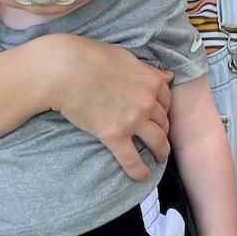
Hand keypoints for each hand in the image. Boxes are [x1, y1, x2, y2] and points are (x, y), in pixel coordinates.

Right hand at [44, 35, 172, 180]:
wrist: (66, 70)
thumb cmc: (93, 58)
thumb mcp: (127, 58)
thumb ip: (148, 71)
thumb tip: (169, 76)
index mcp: (151, 81)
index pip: (167, 100)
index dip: (164, 110)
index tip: (160, 117)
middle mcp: (147, 101)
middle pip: (163, 122)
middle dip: (163, 131)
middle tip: (159, 139)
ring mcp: (133, 120)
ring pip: (156, 141)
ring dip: (160, 152)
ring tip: (159, 158)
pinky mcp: (114, 135)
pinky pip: (132, 159)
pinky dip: (139, 171)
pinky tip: (143, 176)